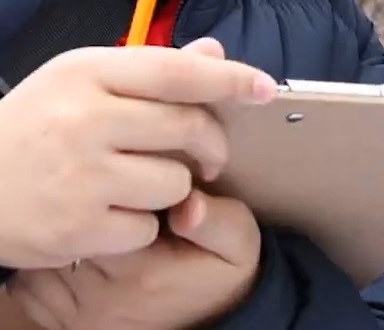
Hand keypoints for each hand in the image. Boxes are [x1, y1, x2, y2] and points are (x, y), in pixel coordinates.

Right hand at [0, 38, 274, 269]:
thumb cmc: (33, 129)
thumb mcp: (78, 83)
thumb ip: (148, 70)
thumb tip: (215, 52)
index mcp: (85, 73)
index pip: (176, 71)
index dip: (229, 79)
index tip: (264, 88)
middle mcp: (84, 119)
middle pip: (188, 129)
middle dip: (211, 145)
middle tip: (208, 156)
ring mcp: (80, 176)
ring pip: (175, 183)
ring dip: (169, 188)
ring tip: (132, 184)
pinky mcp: (77, 227)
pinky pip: (148, 227)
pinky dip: (138, 226)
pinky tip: (107, 214)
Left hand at [9, 189, 262, 329]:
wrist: (213, 319)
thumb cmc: (219, 270)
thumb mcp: (237, 242)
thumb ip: (217, 221)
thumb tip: (190, 203)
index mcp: (142, 270)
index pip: (99, 213)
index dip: (108, 191)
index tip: (126, 183)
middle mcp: (103, 296)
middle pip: (67, 234)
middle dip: (80, 211)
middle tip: (103, 198)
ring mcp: (80, 314)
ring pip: (45, 259)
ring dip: (58, 235)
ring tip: (85, 219)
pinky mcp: (66, 323)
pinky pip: (32, 285)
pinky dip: (42, 264)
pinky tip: (71, 250)